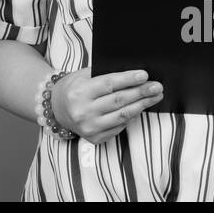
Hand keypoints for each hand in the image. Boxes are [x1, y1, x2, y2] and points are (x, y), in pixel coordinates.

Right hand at [49, 68, 163, 144]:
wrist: (56, 109)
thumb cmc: (74, 87)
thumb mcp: (83, 75)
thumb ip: (104, 74)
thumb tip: (133, 75)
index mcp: (79, 92)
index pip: (108, 84)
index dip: (128, 79)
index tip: (145, 75)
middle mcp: (83, 111)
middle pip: (118, 101)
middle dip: (141, 93)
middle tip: (157, 87)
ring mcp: (89, 127)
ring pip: (122, 115)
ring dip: (141, 105)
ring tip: (155, 97)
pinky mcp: (94, 138)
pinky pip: (119, 127)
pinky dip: (131, 116)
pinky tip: (140, 108)